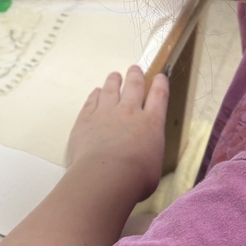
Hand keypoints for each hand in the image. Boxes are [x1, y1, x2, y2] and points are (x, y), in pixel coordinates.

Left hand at [67, 66, 168, 203]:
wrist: (106, 176)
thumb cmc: (136, 177)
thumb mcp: (154, 165)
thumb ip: (149, 153)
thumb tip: (144, 156)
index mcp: (151, 123)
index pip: (159, 97)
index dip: (160, 84)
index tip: (159, 76)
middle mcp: (129, 112)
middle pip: (133, 87)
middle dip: (135, 76)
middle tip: (134, 68)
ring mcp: (106, 113)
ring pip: (110, 90)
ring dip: (113, 80)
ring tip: (114, 75)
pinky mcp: (86, 119)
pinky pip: (91, 101)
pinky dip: (95, 95)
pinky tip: (95, 91)